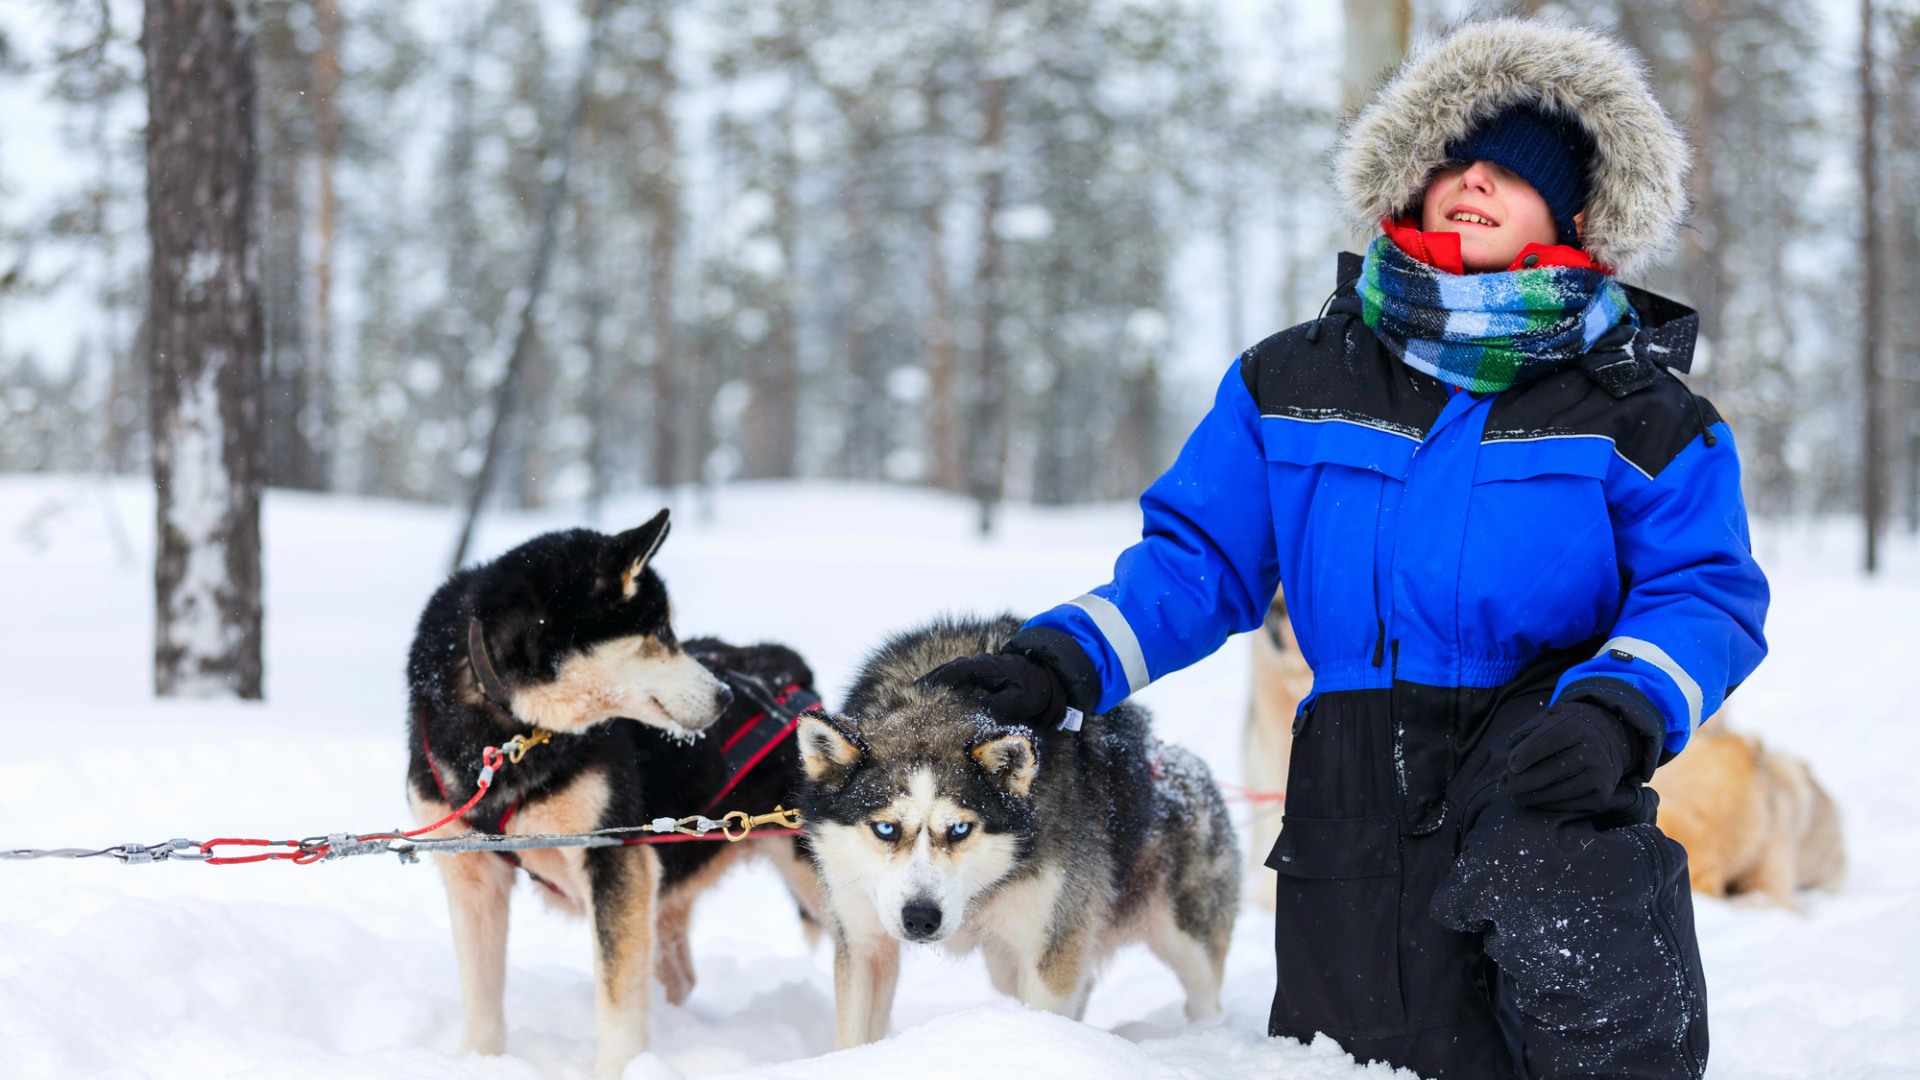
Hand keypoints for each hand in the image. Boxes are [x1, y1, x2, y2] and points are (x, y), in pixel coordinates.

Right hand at [916, 652, 1067, 728]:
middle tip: (910, 695)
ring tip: (916, 696)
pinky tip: (934, 697)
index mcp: (986, 667)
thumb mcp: (1023, 700)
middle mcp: (978, 664)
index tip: (920, 690)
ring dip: (934, 682)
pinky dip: (943, 684)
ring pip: (950, 673)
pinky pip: (956, 678)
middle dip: (929, 681)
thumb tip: (977, 713)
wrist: (1048, 675)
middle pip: (947, 670)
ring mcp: (978, 668)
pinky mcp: (979, 675)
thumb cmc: (1035, 688)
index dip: (937, 680)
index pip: (956, 670)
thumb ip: (1001, 705)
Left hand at [1501, 701, 1641, 814]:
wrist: (1606, 742)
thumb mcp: (1550, 719)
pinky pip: (1570, 805)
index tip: (1510, 765)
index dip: (1527, 753)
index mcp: (1578, 727)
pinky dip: (1548, 805)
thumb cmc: (1566, 731)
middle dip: (1522, 781)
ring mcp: (1600, 775)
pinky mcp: (1602, 795)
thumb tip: (1510, 746)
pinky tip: (1534, 801)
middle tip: (1502, 787)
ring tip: (1513, 796)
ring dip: (1532, 796)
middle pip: (1551, 770)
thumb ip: (1528, 729)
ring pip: (1559, 791)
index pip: (1549, 740)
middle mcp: (1593, 751)